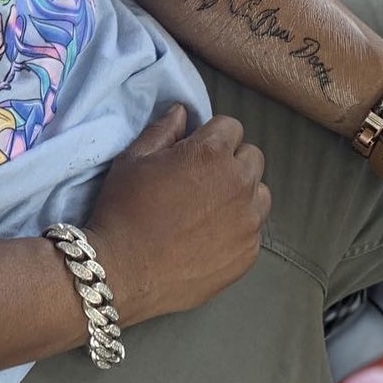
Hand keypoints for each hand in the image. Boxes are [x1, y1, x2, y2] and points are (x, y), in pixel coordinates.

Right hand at [84, 105, 270, 329]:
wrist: (123, 270)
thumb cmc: (124, 209)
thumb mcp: (133, 159)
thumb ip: (163, 130)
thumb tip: (182, 112)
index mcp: (211, 154)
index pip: (231, 126)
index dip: (210, 136)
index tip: (192, 152)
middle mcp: (239, 184)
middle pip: (252, 157)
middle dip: (230, 161)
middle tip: (201, 179)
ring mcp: (248, 222)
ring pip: (259, 194)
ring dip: (241, 194)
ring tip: (210, 209)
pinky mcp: (249, 254)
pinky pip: (253, 229)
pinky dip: (237, 228)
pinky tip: (209, 237)